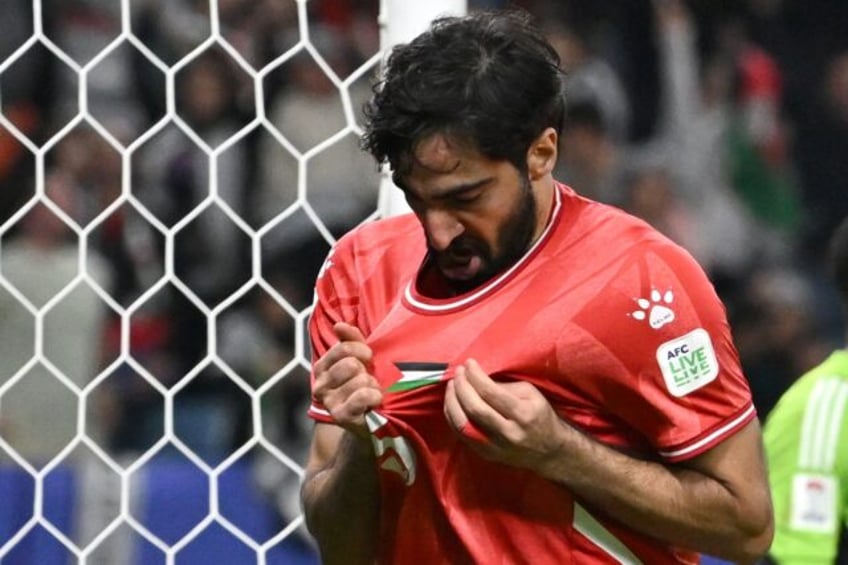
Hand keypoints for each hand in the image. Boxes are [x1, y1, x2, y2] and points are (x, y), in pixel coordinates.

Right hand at [312, 322, 382, 437]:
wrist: (368, 420)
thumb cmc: (363, 384)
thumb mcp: (359, 359)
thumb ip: (350, 340)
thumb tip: (339, 325)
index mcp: (322, 367)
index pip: (343, 348)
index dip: (361, 350)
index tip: (369, 357)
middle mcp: (320, 385)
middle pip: (351, 364)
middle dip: (367, 370)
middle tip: (368, 379)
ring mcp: (329, 402)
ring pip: (360, 380)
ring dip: (372, 385)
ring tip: (371, 392)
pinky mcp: (341, 417)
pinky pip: (363, 396)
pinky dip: (374, 396)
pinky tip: (374, 401)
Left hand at [443, 359, 564, 472]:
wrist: (549, 451)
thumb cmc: (540, 416)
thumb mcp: (531, 394)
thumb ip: (505, 386)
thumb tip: (478, 379)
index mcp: (523, 415)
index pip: (491, 393)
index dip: (476, 377)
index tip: (468, 363)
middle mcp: (508, 433)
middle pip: (475, 409)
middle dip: (462, 387)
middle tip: (458, 372)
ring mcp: (495, 447)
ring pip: (464, 425)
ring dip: (452, 402)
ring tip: (452, 386)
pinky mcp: (486, 454)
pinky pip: (462, 435)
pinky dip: (452, 417)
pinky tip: (451, 403)